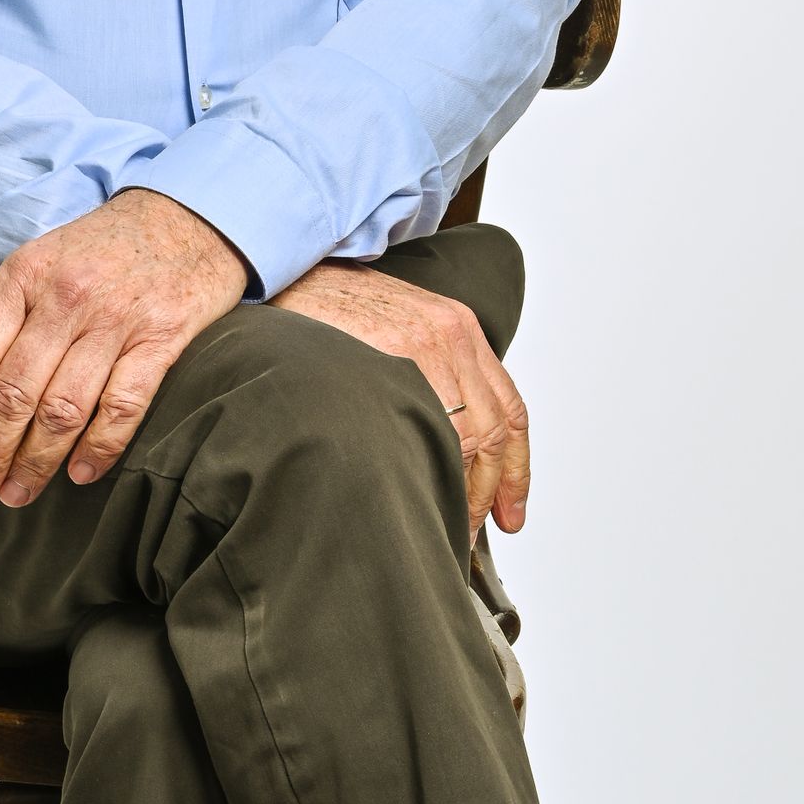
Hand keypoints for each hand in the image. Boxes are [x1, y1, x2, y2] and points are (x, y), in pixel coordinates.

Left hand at [0, 186, 249, 509]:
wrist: (185, 217)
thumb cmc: (99, 251)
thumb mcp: (36, 268)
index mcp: (23, 275)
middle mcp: (65, 295)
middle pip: (13, 393)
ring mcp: (116, 316)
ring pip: (62, 409)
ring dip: (35, 463)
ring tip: (18, 494)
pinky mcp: (162, 335)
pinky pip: (123, 406)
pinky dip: (98, 449)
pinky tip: (80, 474)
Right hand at [269, 262, 529, 547]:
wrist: (289, 274)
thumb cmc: (333, 305)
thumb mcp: (396, 323)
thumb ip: (427, 368)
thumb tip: (439, 439)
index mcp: (457, 328)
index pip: (507, 407)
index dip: (515, 469)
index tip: (510, 513)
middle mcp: (450, 337)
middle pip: (492, 433)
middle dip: (486, 492)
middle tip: (470, 529)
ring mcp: (422, 346)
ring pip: (465, 440)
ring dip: (459, 491)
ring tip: (442, 526)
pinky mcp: (389, 357)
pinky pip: (424, 430)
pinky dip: (426, 471)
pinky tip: (414, 494)